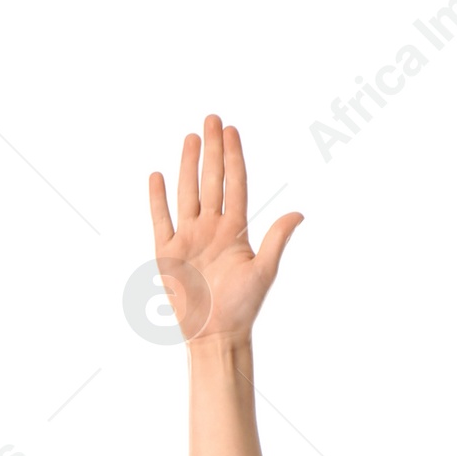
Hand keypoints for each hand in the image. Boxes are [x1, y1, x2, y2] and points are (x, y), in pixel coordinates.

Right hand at [148, 113, 302, 346]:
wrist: (215, 336)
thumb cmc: (242, 308)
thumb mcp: (263, 272)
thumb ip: (276, 239)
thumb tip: (298, 214)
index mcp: (235, 231)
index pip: (235, 185)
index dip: (234, 158)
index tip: (232, 130)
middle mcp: (212, 229)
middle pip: (212, 181)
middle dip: (212, 150)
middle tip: (212, 119)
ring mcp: (189, 238)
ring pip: (188, 192)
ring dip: (188, 165)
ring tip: (191, 137)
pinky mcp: (168, 253)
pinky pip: (161, 219)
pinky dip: (158, 199)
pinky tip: (158, 176)